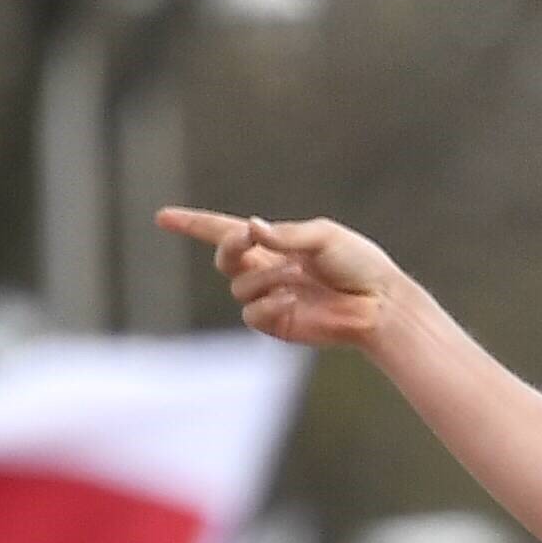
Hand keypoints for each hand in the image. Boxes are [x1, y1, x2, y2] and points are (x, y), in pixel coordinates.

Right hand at [157, 211, 402, 349]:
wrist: (379, 304)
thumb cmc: (358, 265)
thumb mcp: (323, 236)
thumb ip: (285, 235)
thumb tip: (252, 229)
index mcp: (275, 243)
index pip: (224, 231)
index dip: (193, 224)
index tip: (162, 217)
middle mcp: (267, 270)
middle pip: (224, 257)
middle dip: (230, 246)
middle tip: (251, 239)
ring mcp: (270, 299)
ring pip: (238, 287)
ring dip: (263, 278)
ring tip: (296, 279)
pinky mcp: (277, 325)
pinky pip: (251, 315)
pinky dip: (268, 305)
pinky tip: (293, 302)